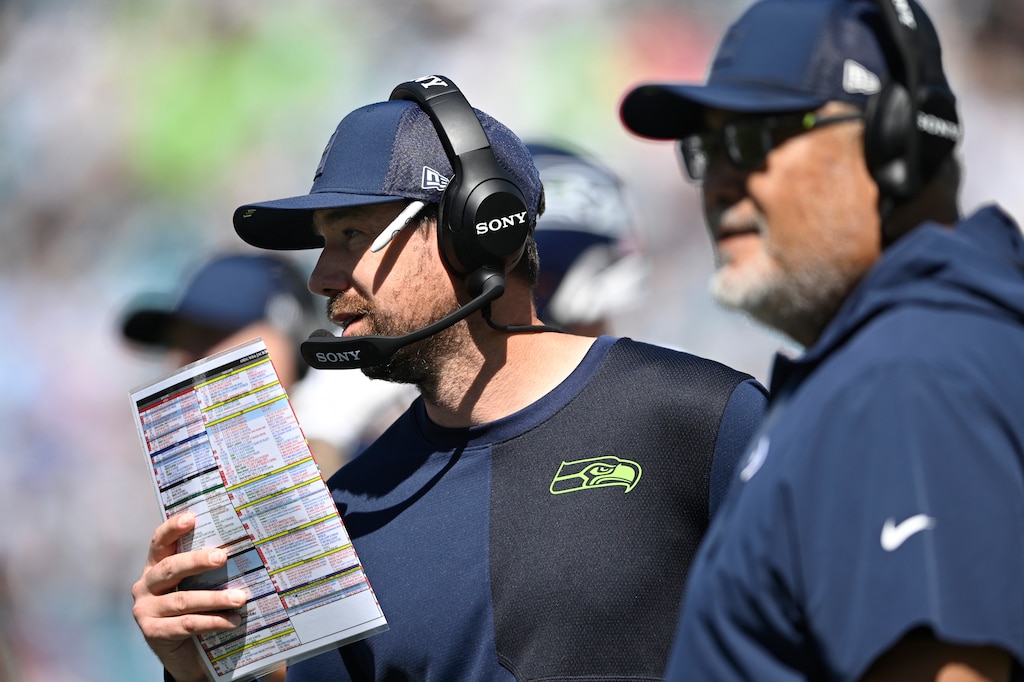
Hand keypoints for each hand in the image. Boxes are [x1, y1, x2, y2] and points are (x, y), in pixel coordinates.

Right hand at [131, 512, 247, 681]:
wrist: (183, 652)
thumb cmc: (195, 608)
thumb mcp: (197, 584)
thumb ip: (208, 569)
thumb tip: (246, 548)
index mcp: (155, 566)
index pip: (160, 542)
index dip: (172, 528)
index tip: (191, 518)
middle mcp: (145, 585)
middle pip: (170, 568)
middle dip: (198, 561)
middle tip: (223, 557)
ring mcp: (145, 609)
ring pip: (182, 599)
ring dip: (215, 598)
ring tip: (241, 597)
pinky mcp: (152, 632)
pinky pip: (186, 624)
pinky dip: (212, 621)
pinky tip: (232, 620)